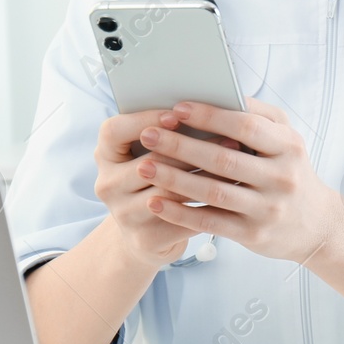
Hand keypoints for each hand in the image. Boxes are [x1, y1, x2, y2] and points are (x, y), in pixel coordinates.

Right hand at [93, 107, 246, 268]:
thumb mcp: (155, 151)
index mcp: (105, 154)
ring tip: (238, 163)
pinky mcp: (144, 238)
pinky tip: (232, 191)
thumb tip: (212, 104)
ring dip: (208, 176)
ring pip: (170, 190)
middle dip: (193, 148)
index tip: (177, 114)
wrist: (149, 232)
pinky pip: (182, 218)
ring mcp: (123, 214)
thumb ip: (171, 130)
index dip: (144, 120)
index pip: (114, 130)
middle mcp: (107, 184)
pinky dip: (209, 204)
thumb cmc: (161, 177)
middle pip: (150, 161)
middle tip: (231, 137)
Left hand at [139, 96, 339, 264]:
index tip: (177, 108)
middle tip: (149, 134)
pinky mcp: (253, 235)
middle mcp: (281, 177)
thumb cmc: (291, 172)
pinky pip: (210, 222)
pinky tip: (155, 201)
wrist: (315, 225)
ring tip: (144, 165)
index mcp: (288, 146)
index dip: (210, 117)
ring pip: (213, 192)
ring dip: (174, 178)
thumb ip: (258, 117)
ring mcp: (268, 208)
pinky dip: (180, 212)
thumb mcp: (287, 140)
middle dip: (182, 145)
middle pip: (224, 159)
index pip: (246, 127)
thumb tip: (219, 94)